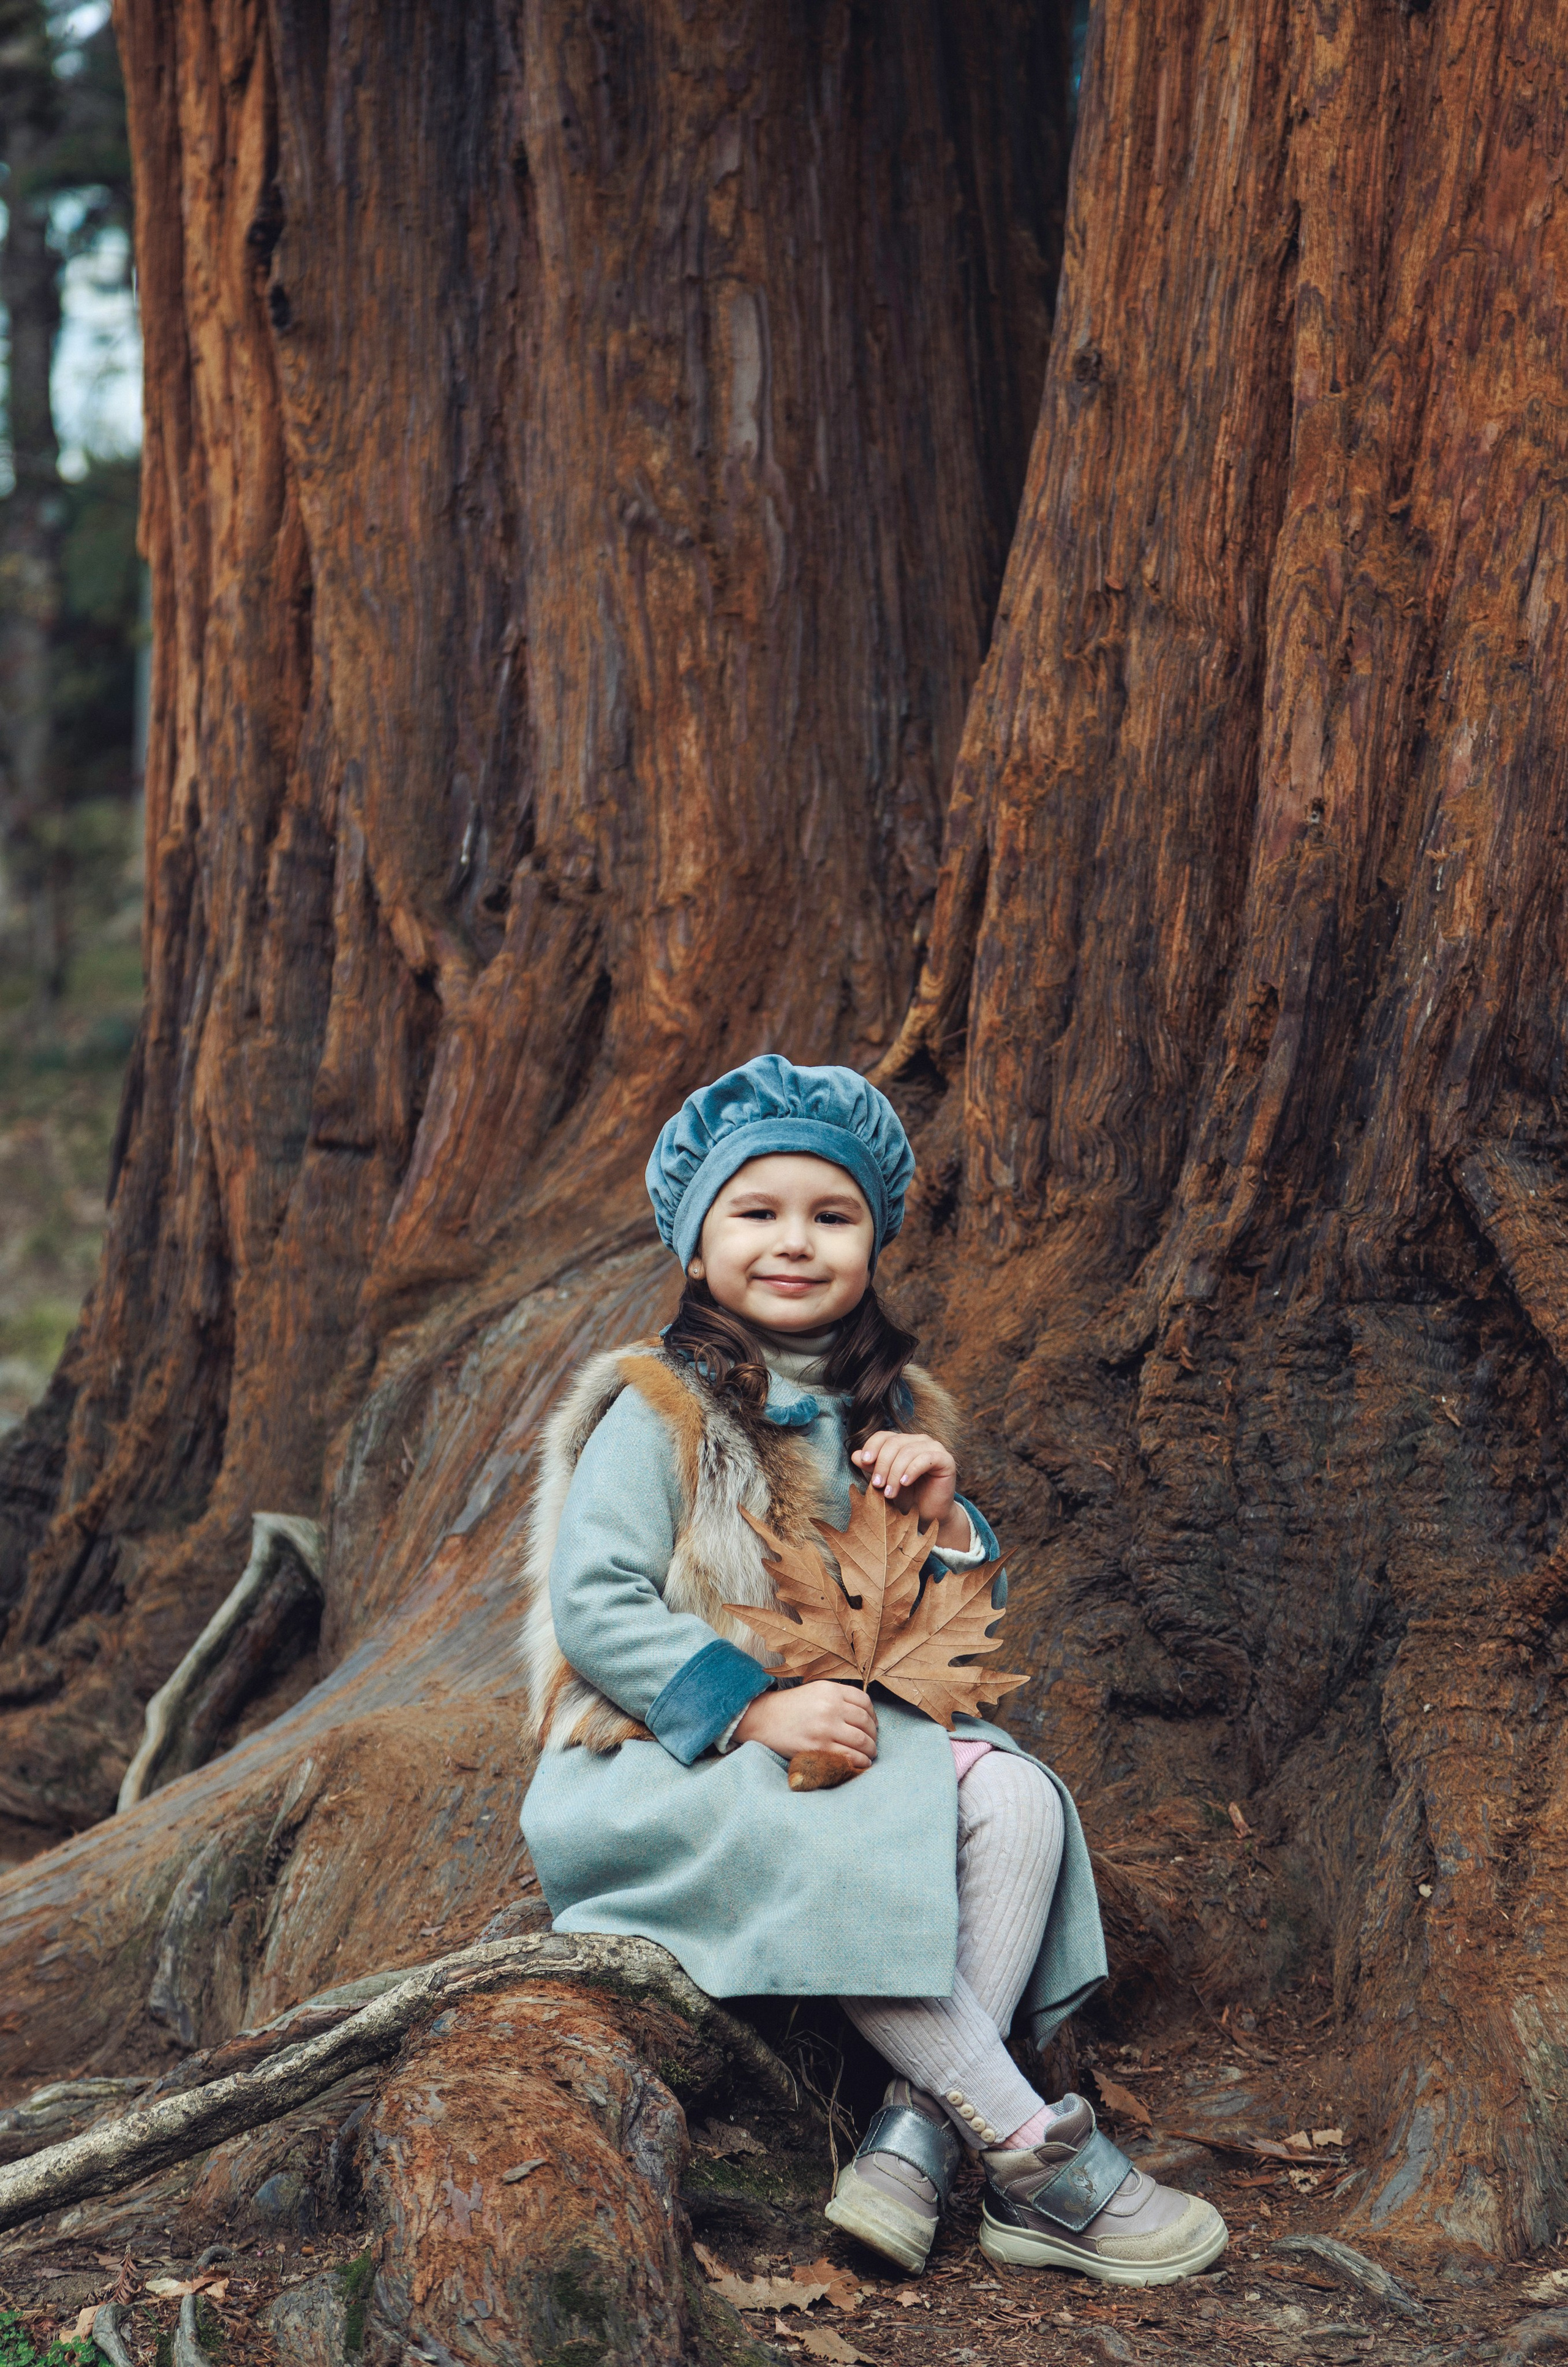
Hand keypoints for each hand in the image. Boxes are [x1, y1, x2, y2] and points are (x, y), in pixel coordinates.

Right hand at [734, 1681, 877, 1768]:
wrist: (763, 1719)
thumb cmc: (791, 1707)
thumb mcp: (815, 1691)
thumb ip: (839, 1698)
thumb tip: (866, 1716)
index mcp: (830, 1690)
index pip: (865, 1702)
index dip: (873, 1716)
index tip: (873, 1725)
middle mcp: (830, 1707)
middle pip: (866, 1722)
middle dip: (873, 1736)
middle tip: (872, 1743)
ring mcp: (825, 1728)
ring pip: (862, 1741)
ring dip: (870, 1750)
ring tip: (869, 1755)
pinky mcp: (819, 1748)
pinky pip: (850, 1757)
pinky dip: (860, 1762)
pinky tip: (860, 1763)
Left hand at [852, 1429, 968, 1544]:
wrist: (928, 1515)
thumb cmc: (907, 1497)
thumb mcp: (885, 1482)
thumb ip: (872, 1468)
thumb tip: (855, 1455)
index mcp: (903, 1442)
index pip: (883, 1436)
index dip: (872, 1446)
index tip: (863, 1462)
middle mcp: (918, 1440)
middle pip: (894, 1443)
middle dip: (882, 1465)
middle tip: (877, 1486)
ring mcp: (934, 1448)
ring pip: (907, 1452)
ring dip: (895, 1473)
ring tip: (889, 1493)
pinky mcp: (945, 1459)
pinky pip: (925, 1459)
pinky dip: (911, 1470)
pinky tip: (905, 1483)